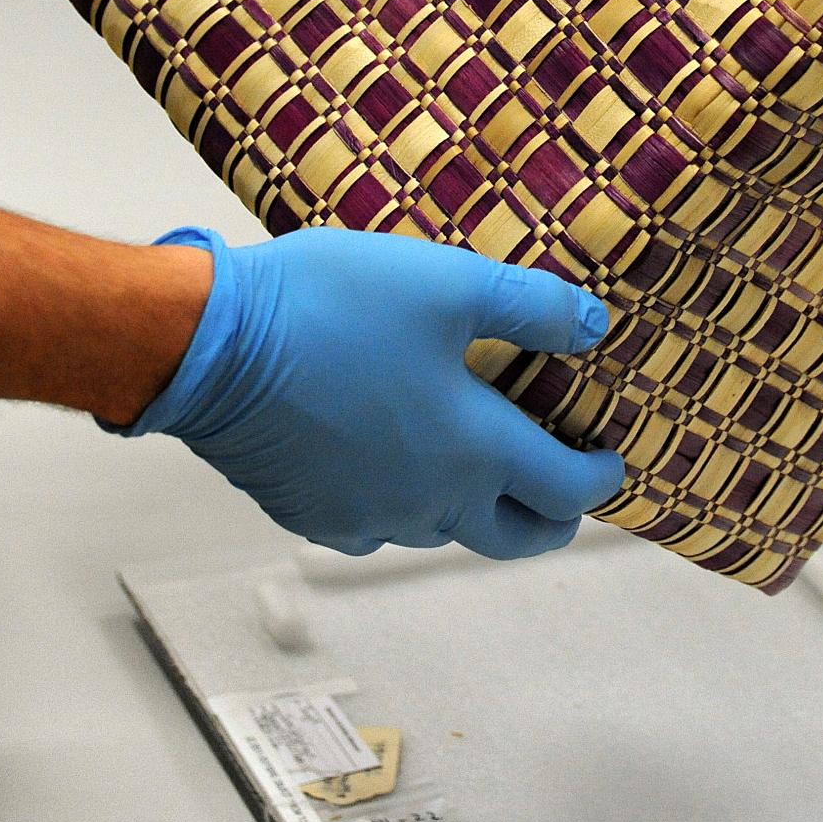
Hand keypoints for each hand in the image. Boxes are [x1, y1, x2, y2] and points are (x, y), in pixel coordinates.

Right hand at [109, 227, 625, 559]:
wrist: (211, 348)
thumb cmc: (333, 309)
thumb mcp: (449, 283)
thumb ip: (531, 306)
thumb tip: (593, 326)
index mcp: (474, 453)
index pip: (564, 491)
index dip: (598, 478)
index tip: (611, 461)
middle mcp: (428, 504)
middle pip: (512, 538)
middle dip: (550, 519)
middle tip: (564, 490)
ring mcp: (366, 519)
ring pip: (443, 531)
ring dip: (473, 505)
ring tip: (475, 456)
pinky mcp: (312, 515)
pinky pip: (378, 526)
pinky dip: (405, 503)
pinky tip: (394, 459)